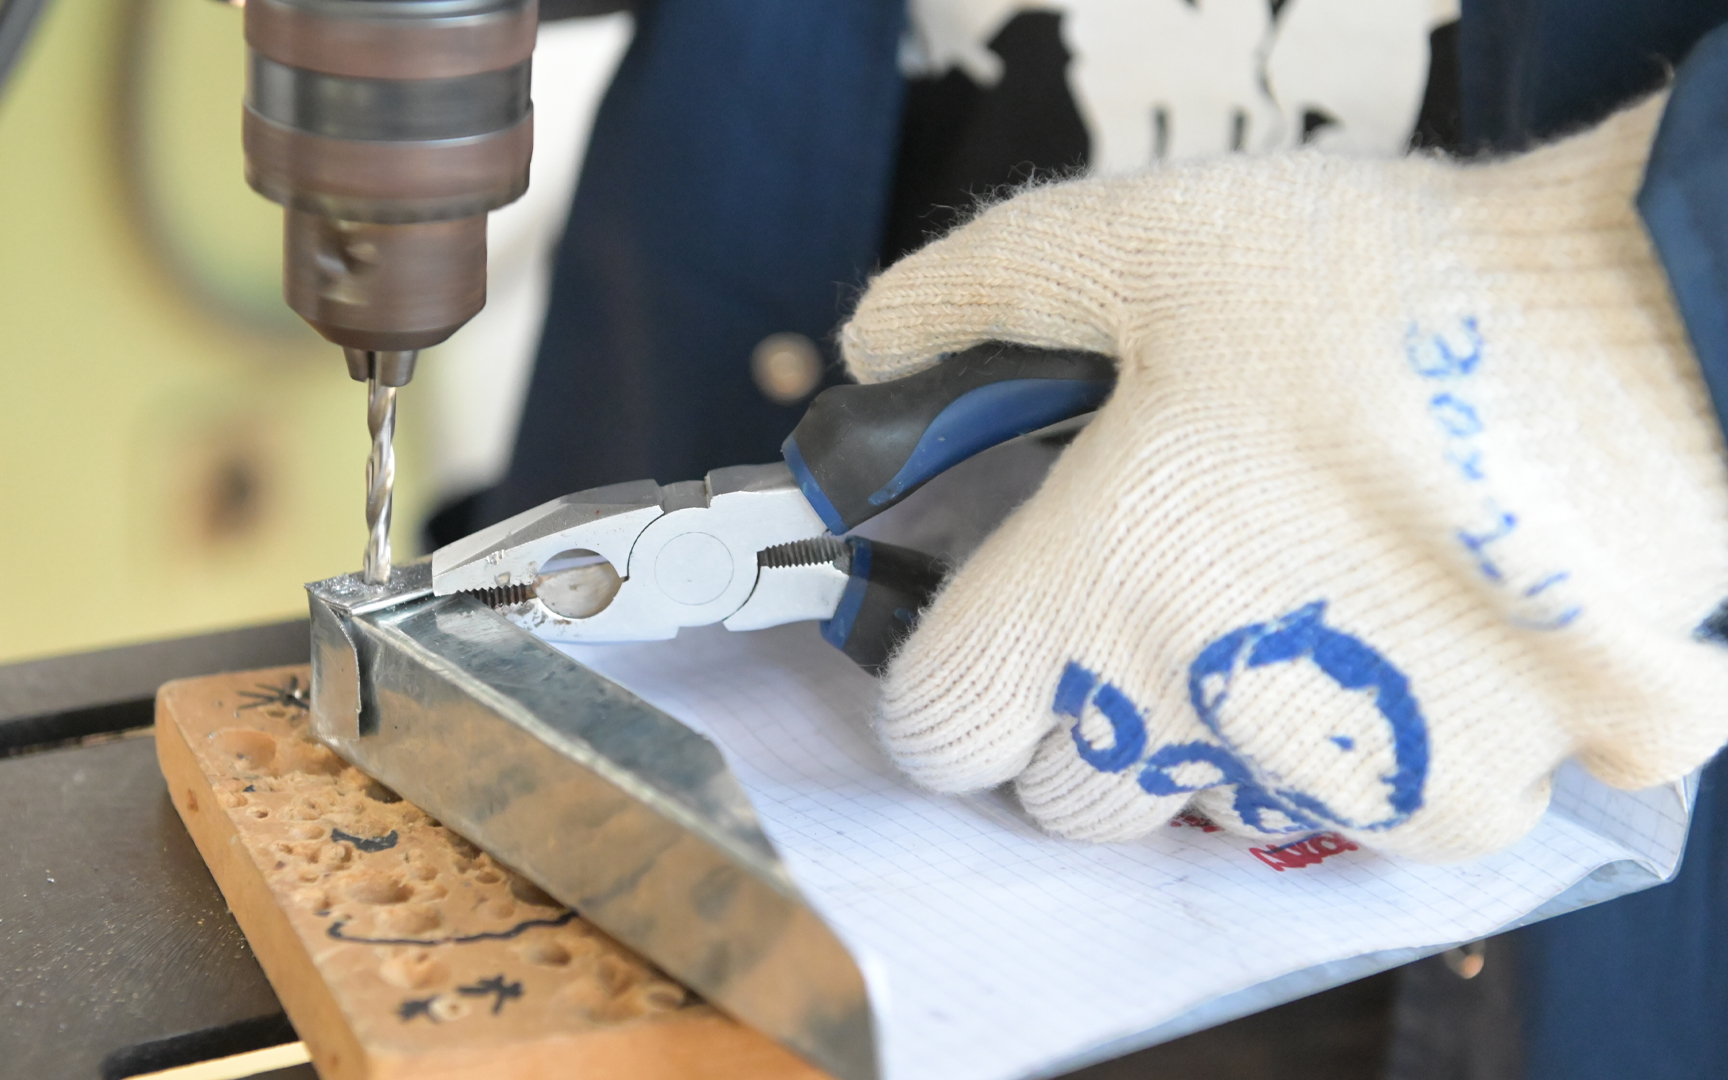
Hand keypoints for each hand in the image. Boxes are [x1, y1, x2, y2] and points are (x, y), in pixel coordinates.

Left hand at [840, 93, 1727, 861]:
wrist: (1645, 349)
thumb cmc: (1381, 297)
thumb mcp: (1144, 240)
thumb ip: (978, 291)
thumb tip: (875, 343)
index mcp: (1083, 604)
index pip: (937, 732)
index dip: (950, 678)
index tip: (991, 626)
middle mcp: (1189, 726)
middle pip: (1069, 793)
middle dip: (1084, 709)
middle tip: (1153, 586)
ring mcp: (1329, 783)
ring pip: (1215, 809)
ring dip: (1225, 730)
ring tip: (1298, 586)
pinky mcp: (1463, 804)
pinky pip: (1369, 812)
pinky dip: (1371, 741)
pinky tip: (1411, 626)